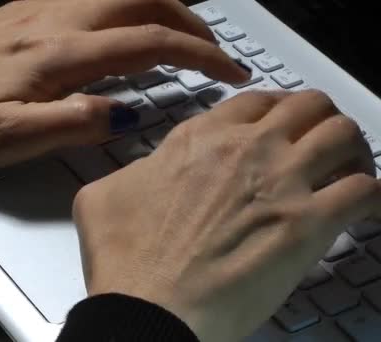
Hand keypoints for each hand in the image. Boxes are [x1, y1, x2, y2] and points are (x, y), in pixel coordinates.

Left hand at [0, 0, 247, 169]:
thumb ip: (75, 123)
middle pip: (143, 1)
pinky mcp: (23, 11)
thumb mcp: (11, 141)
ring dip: (160, 5)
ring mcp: (38, 9)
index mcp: (58, 56)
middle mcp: (54, 21)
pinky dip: (124, 2)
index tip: (228, 71)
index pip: (150, 43)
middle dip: (190, 22)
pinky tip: (124, 23)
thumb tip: (126, 112)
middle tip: (213, 50)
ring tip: (180, 33)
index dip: (200, 55)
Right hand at [73, 90, 379, 341]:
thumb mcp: (102, 196)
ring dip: (352, 149)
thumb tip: (146, 173)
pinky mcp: (307, 224)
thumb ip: (132, 171)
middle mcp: (246, 149)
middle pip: (308, 105)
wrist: (148, 305)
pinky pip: (364, 190)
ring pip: (343, 133)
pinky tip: (364, 209)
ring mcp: (280, 181)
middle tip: (319, 144)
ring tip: (349, 170)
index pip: (256, 100)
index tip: (281, 126)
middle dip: (318, 120)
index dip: (276, 109)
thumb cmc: (126, 258)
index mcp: (200, 139)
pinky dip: (371, 195)